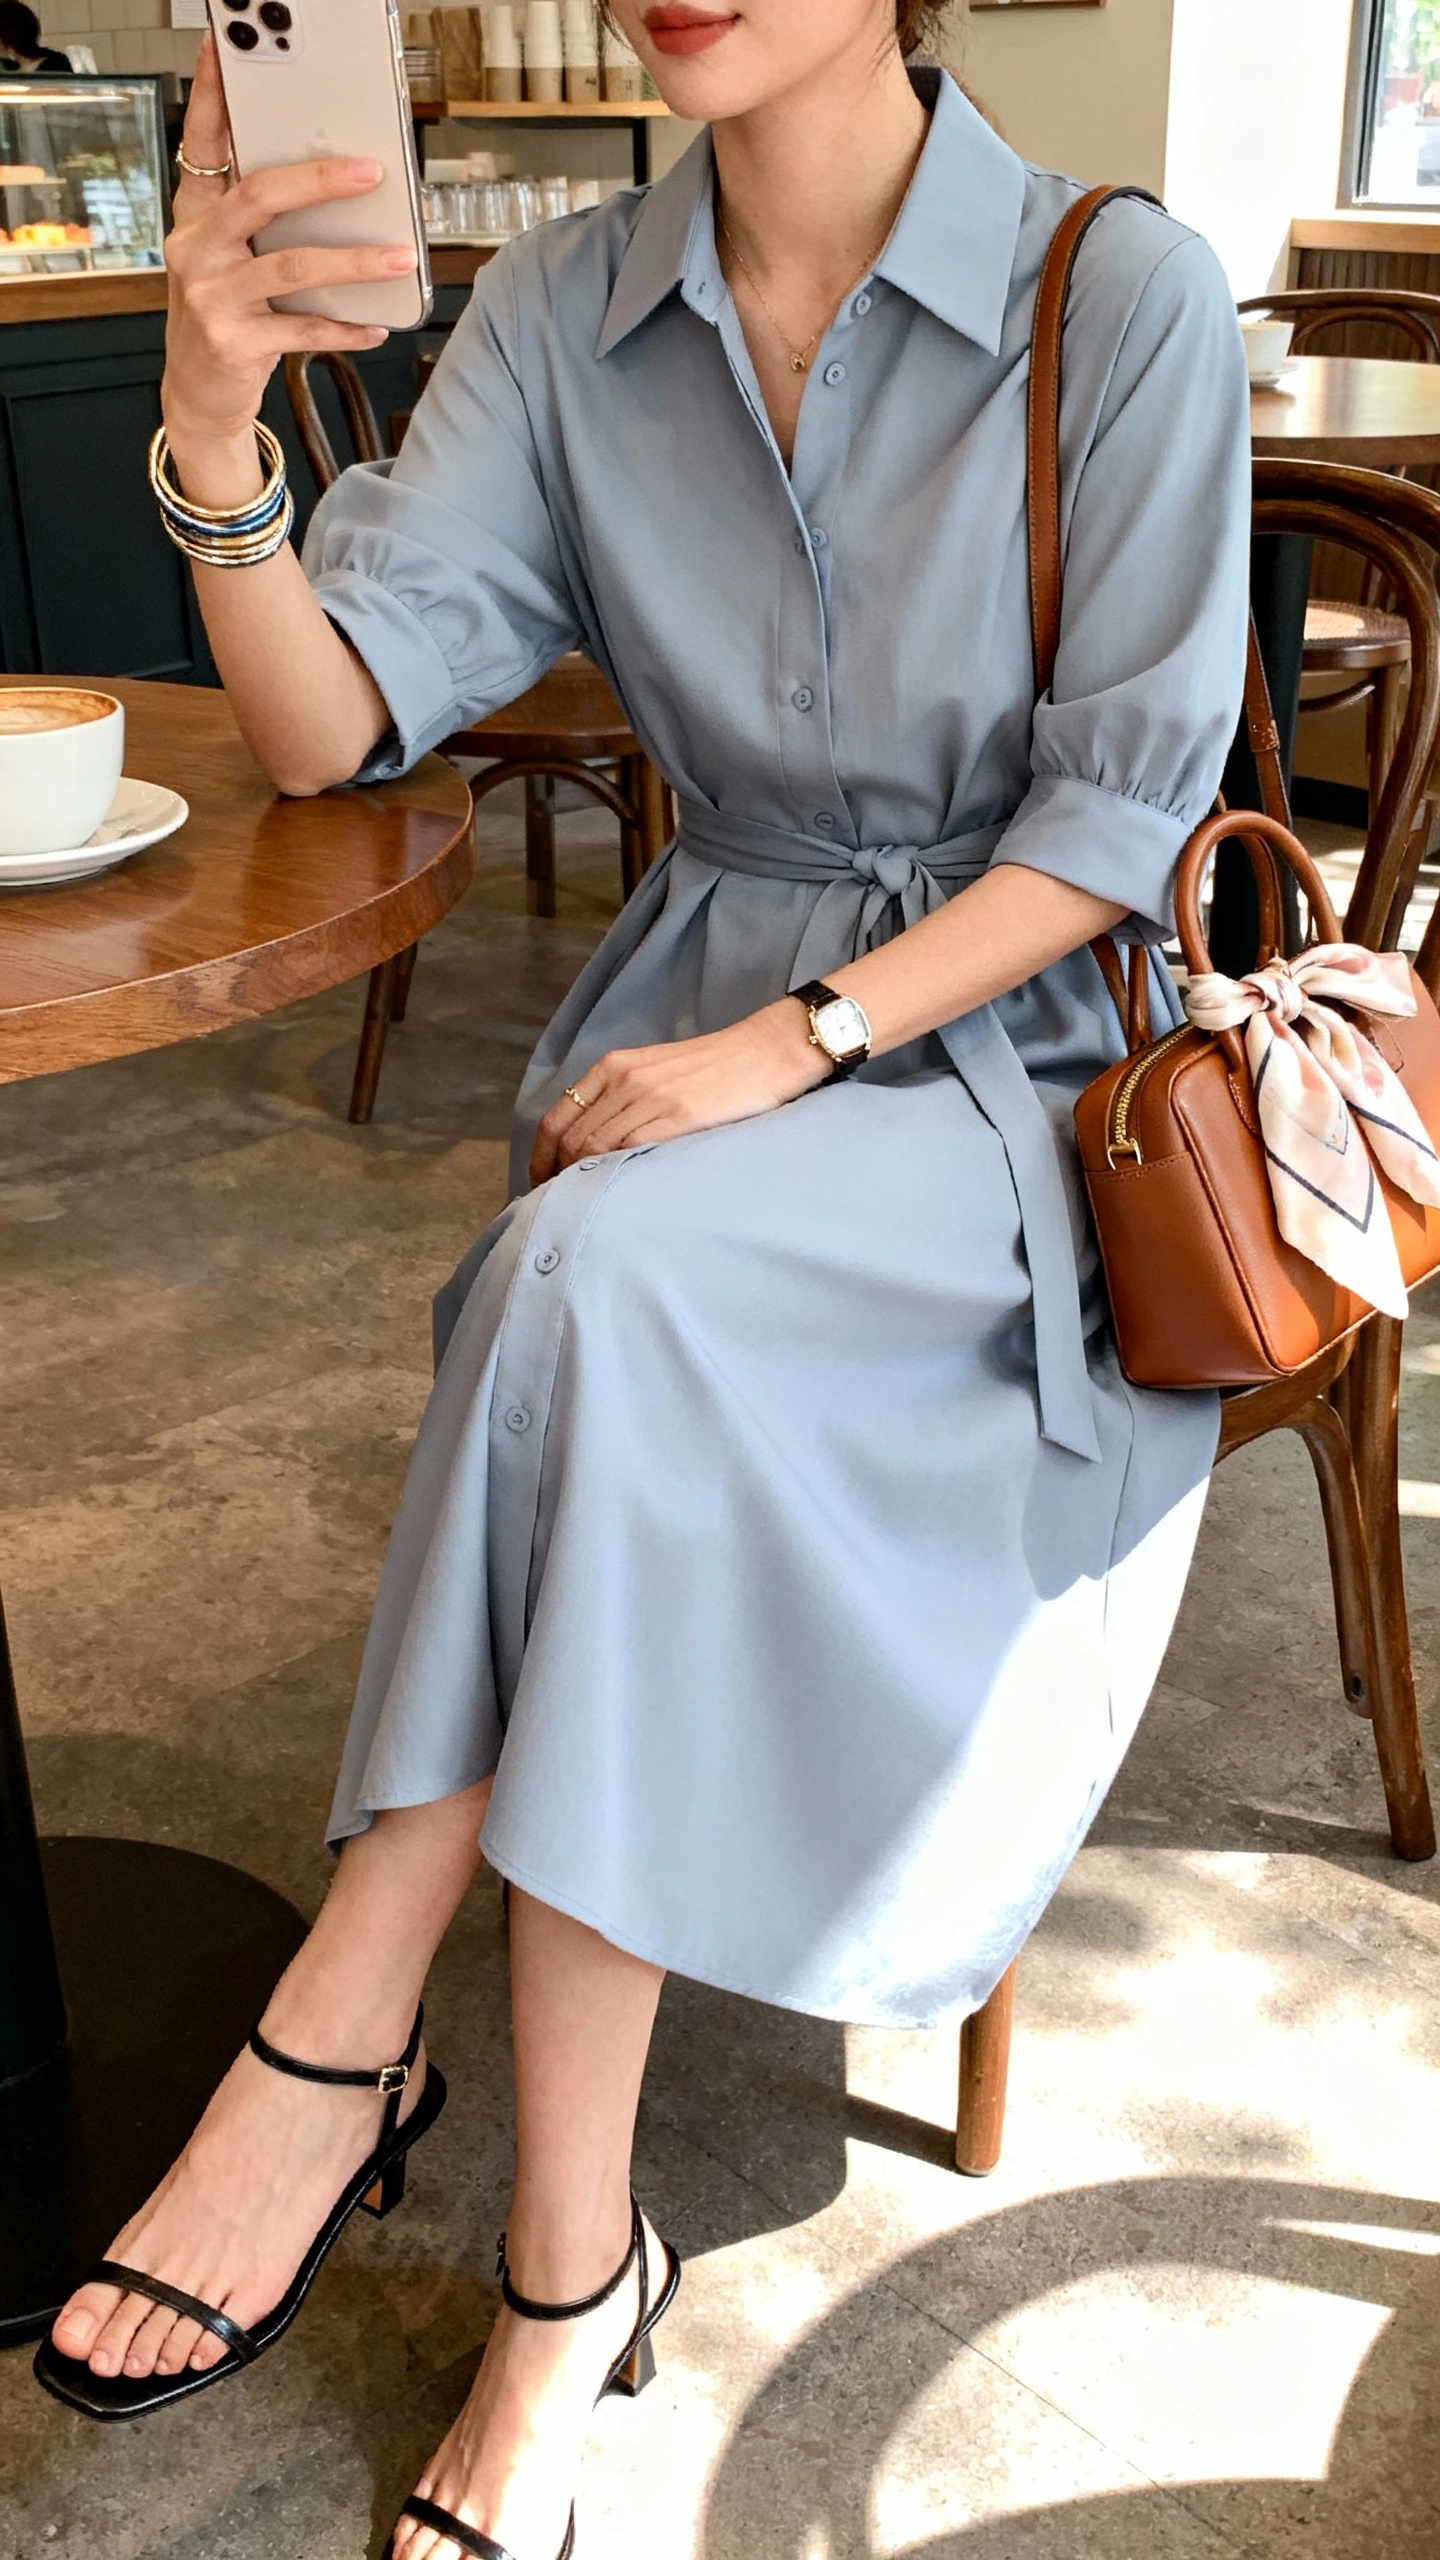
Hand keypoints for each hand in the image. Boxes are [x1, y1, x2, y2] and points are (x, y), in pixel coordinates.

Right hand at [161, 34, 417, 497]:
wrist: (198, 392)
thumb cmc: (224, 312)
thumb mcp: (228, 255)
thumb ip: (260, 218)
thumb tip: (332, 176)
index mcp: (196, 215)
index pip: (203, 142)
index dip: (215, 95)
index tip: (225, 48)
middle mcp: (196, 249)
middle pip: (259, 197)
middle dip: (318, 180)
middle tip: (371, 172)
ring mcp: (212, 298)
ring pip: (291, 267)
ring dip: (353, 262)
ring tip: (400, 255)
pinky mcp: (234, 344)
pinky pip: (303, 331)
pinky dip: (345, 329)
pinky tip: (379, 325)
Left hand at [528, 1000, 827, 1184]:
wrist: (766, 1052)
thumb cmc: (716, 1069)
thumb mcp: (657, 1072)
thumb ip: (624, 1099)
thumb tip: (597, 1146)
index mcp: (614, 1066)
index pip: (556, 1119)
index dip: (540, 1159)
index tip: (541, 1187)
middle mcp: (624, 1078)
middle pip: (569, 1139)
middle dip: (554, 1180)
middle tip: (558, 1210)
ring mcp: (650, 1096)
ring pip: (593, 1148)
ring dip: (580, 1184)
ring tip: (581, 1212)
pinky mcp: (678, 1116)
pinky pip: (629, 1150)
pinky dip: (612, 1177)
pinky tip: (613, 1198)